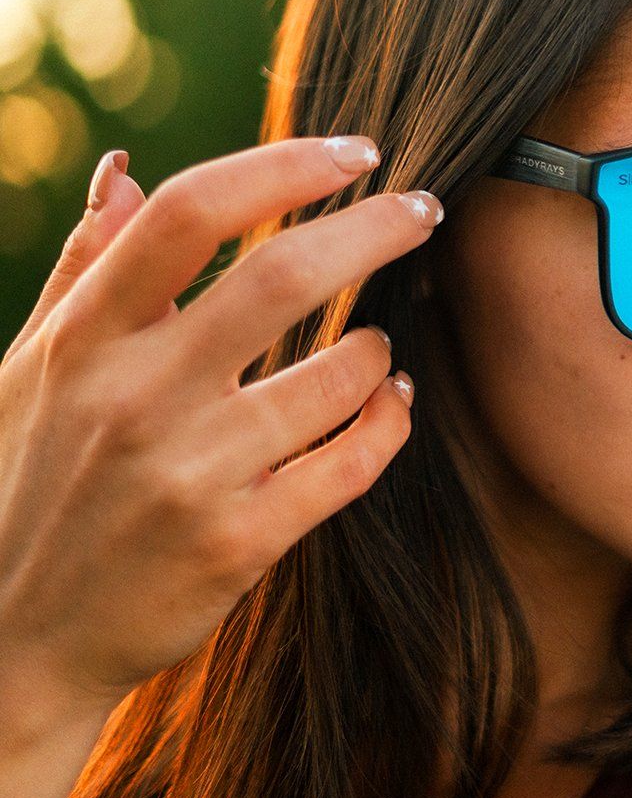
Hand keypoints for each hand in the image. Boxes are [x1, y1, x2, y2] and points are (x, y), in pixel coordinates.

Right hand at [0, 136, 440, 713]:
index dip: (284, 165)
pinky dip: (390, 422)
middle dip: (375, 230)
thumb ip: (84, 269)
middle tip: (424, 210)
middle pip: (284, 277)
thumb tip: (124, 171)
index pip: (190, 213)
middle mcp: (136, 398)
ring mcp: (190, 476)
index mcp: (85, 339)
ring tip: (380, 343)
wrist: (14, 645)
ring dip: (379, 346)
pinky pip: (351, 465)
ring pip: (338, 376)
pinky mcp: (237, 545)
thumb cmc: (26, 485)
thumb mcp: (29, 370)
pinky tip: (395, 402)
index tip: (356, 153)